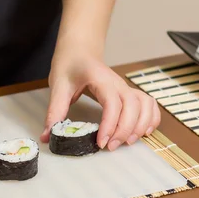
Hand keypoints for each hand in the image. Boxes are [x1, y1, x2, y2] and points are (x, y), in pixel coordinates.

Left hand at [42, 51, 160, 150]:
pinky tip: (144, 132)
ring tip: (127, 142)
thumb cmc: (70, 64)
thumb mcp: (58, 86)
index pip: (112, 103)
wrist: (80, 50)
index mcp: (101, 79)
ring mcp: (126, 88)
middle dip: (125, 130)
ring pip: (145, 105)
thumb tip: (47, 137)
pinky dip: (151, 119)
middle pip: (133, 107)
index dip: (110, 125)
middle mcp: (118, 83)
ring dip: (141, 126)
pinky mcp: (130, 93)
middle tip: (110, 147)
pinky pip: (149, 105)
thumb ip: (54, 112)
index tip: (101, 142)